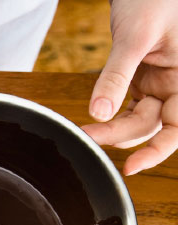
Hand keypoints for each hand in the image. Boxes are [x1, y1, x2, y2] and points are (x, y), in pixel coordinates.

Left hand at [82, 0, 177, 175]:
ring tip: (84, 129)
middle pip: (152, 126)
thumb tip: (99, 113)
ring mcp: (160, 84)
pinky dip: (111, 115)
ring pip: (138, 120)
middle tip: (87, 136)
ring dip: (112, 128)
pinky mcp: (142, 80)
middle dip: (119, 134)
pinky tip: (95, 118)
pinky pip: (128, 108)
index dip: (159, 150)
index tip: (132, 166)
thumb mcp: (135, 37)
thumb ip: (117, 76)